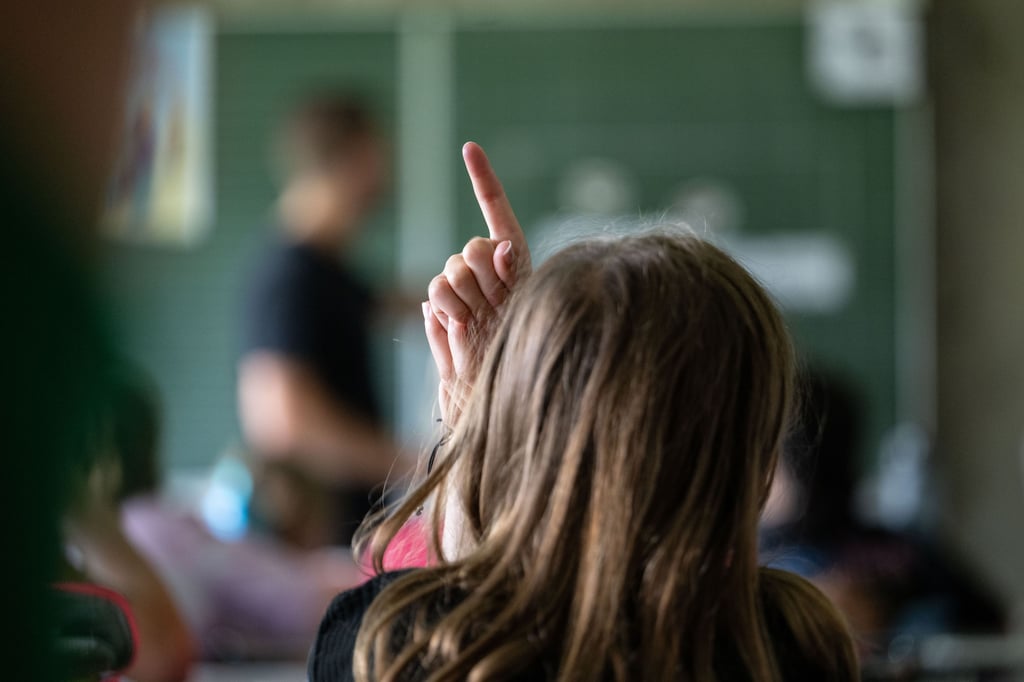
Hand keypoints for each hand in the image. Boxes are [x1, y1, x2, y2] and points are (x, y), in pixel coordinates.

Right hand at [423, 142, 530, 421]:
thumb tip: (502, 246)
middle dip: (483, 275)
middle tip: (496, 306)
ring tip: (482, 325)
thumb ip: (514, 275)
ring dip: (465, 297)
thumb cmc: (527, 352)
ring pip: (449, 272)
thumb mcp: (529, 309)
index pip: (496, 208)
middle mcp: (485, 268)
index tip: (469, 147)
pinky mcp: (442, 309)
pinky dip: (449, 311)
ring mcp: (461, 287)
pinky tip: (463, 328)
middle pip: (470, 247)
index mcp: (514, 258)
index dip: (483, 177)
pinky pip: (436, 295)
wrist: (499, 392)